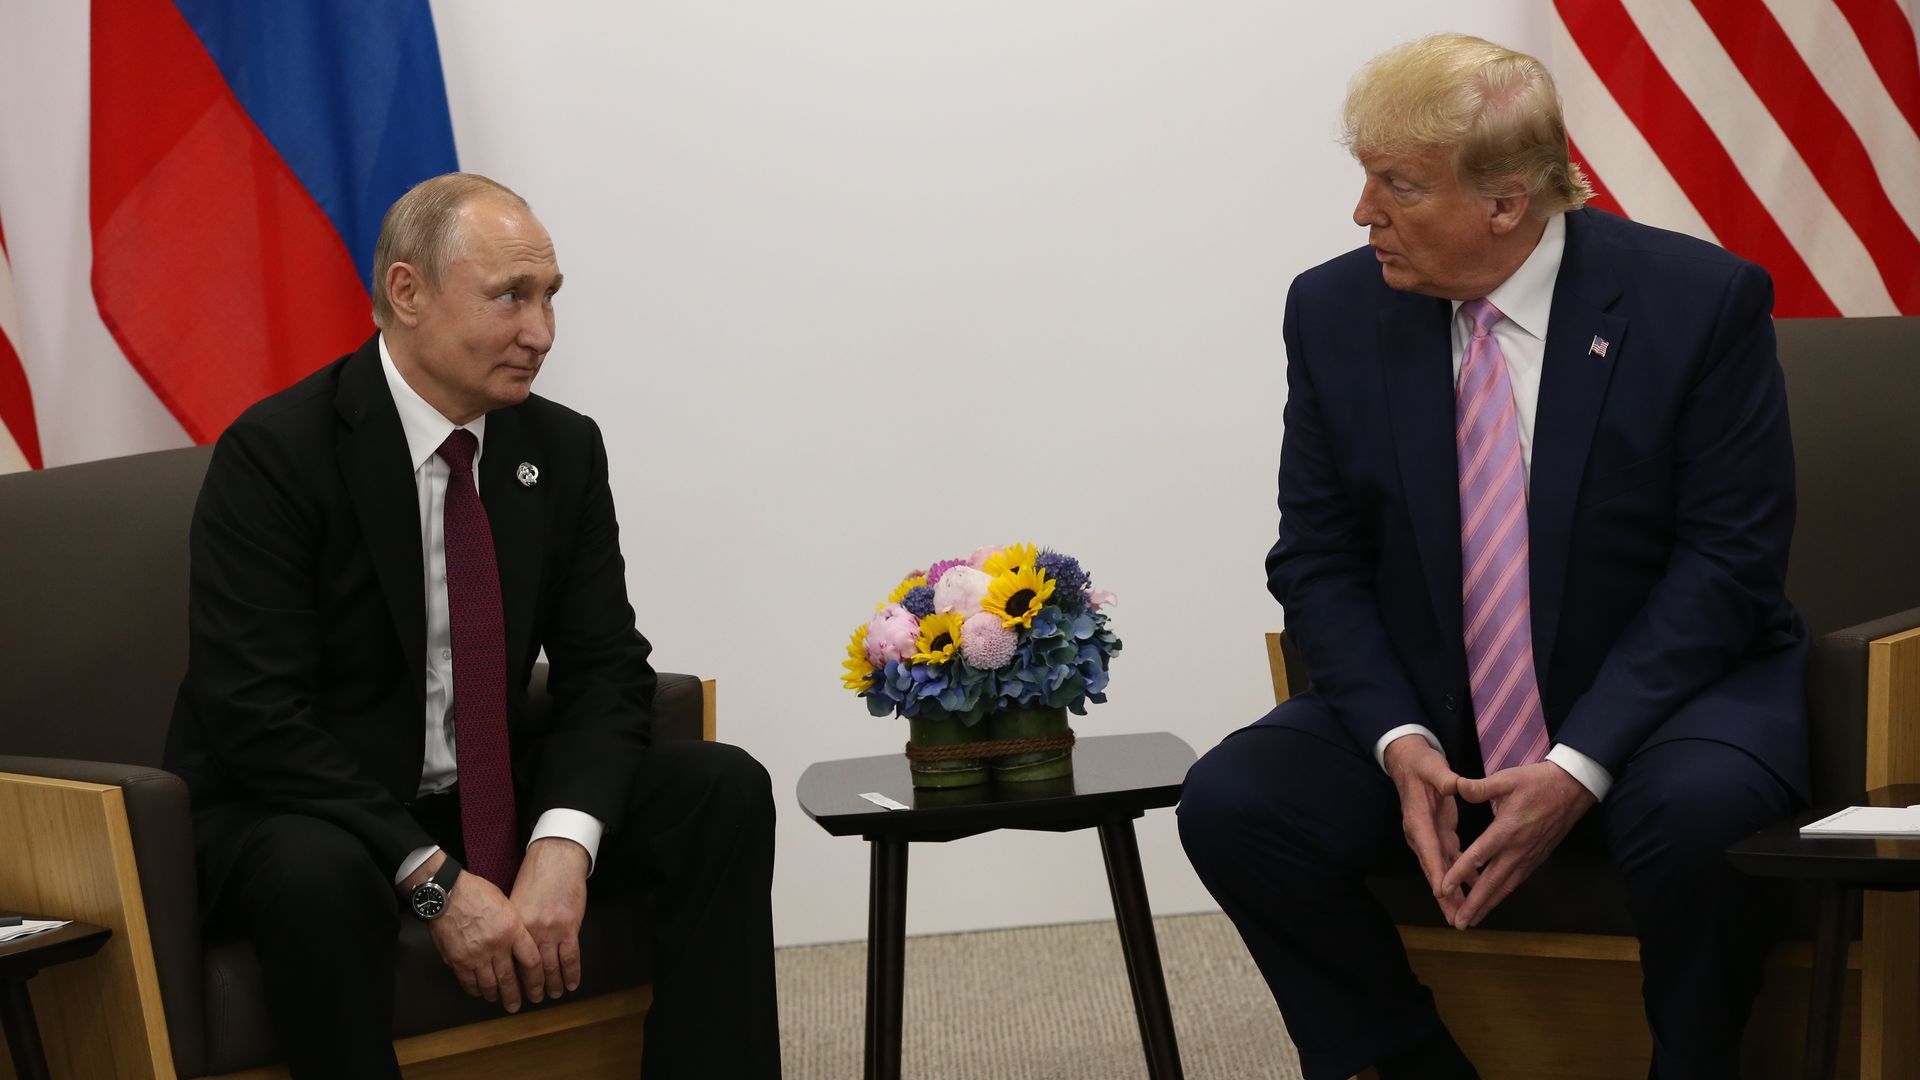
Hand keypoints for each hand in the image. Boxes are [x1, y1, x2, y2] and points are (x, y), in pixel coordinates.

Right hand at [420, 855, 543, 1012]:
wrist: (447, 893)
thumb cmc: (477, 893)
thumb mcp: (506, 904)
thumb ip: (515, 927)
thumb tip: (520, 945)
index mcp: (513, 930)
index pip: (532, 962)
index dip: (536, 979)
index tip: (538, 987)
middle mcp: (497, 946)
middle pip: (510, 979)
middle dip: (515, 995)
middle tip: (517, 1006)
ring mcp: (476, 956)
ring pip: (489, 985)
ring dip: (496, 995)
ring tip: (499, 1000)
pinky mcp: (457, 961)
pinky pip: (469, 983)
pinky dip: (475, 990)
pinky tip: (479, 991)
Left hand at [510, 837, 589, 1002]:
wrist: (556, 859)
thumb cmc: (534, 878)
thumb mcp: (513, 902)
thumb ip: (511, 927)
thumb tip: (505, 951)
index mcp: (513, 926)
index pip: (511, 961)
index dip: (512, 979)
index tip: (511, 991)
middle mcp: (530, 931)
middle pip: (530, 969)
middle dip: (532, 988)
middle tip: (533, 999)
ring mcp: (551, 930)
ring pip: (551, 967)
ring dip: (552, 984)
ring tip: (553, 995)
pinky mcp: (570, 927)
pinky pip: (571, 957)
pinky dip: (572, 973)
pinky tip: (572, 983)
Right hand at [1382, 734, 1465, 923]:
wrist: (1409, 762)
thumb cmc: (1421, 764)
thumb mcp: (1432, 766)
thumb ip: (1444, 777)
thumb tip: (1454, 785)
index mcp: (1418, 819)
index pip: (1428, 848)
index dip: (1435, 871)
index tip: (1442, 893)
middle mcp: (1420, 833)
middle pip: (1432, 869)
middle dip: (1443, 895)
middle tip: (1454, 918)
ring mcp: (1428, 836)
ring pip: (1441, 870)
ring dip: (1452, 893)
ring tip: (1464, 915)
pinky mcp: (1438, 834)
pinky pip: (1449, 861)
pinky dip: (1461, 876)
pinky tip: (1474, 889)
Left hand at [1441, 761, 1596, 928]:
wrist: (1573, 788)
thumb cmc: (1538, 782)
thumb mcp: (1507, 779)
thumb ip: (1480, 787)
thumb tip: (1455, 786)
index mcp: (1506, 829)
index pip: (1478, 856)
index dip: (1459, 874)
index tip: (1444, 890)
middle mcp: (1517, 849)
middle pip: (1492, 882)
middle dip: (1474, 904)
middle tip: (1458, 923)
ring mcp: (1529, 856)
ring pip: (1506, 886)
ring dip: (1488, 904)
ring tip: (1472, 920)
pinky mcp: (1537, 858)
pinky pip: (1517, 880)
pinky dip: (1503, 893)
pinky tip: (1493, 900)